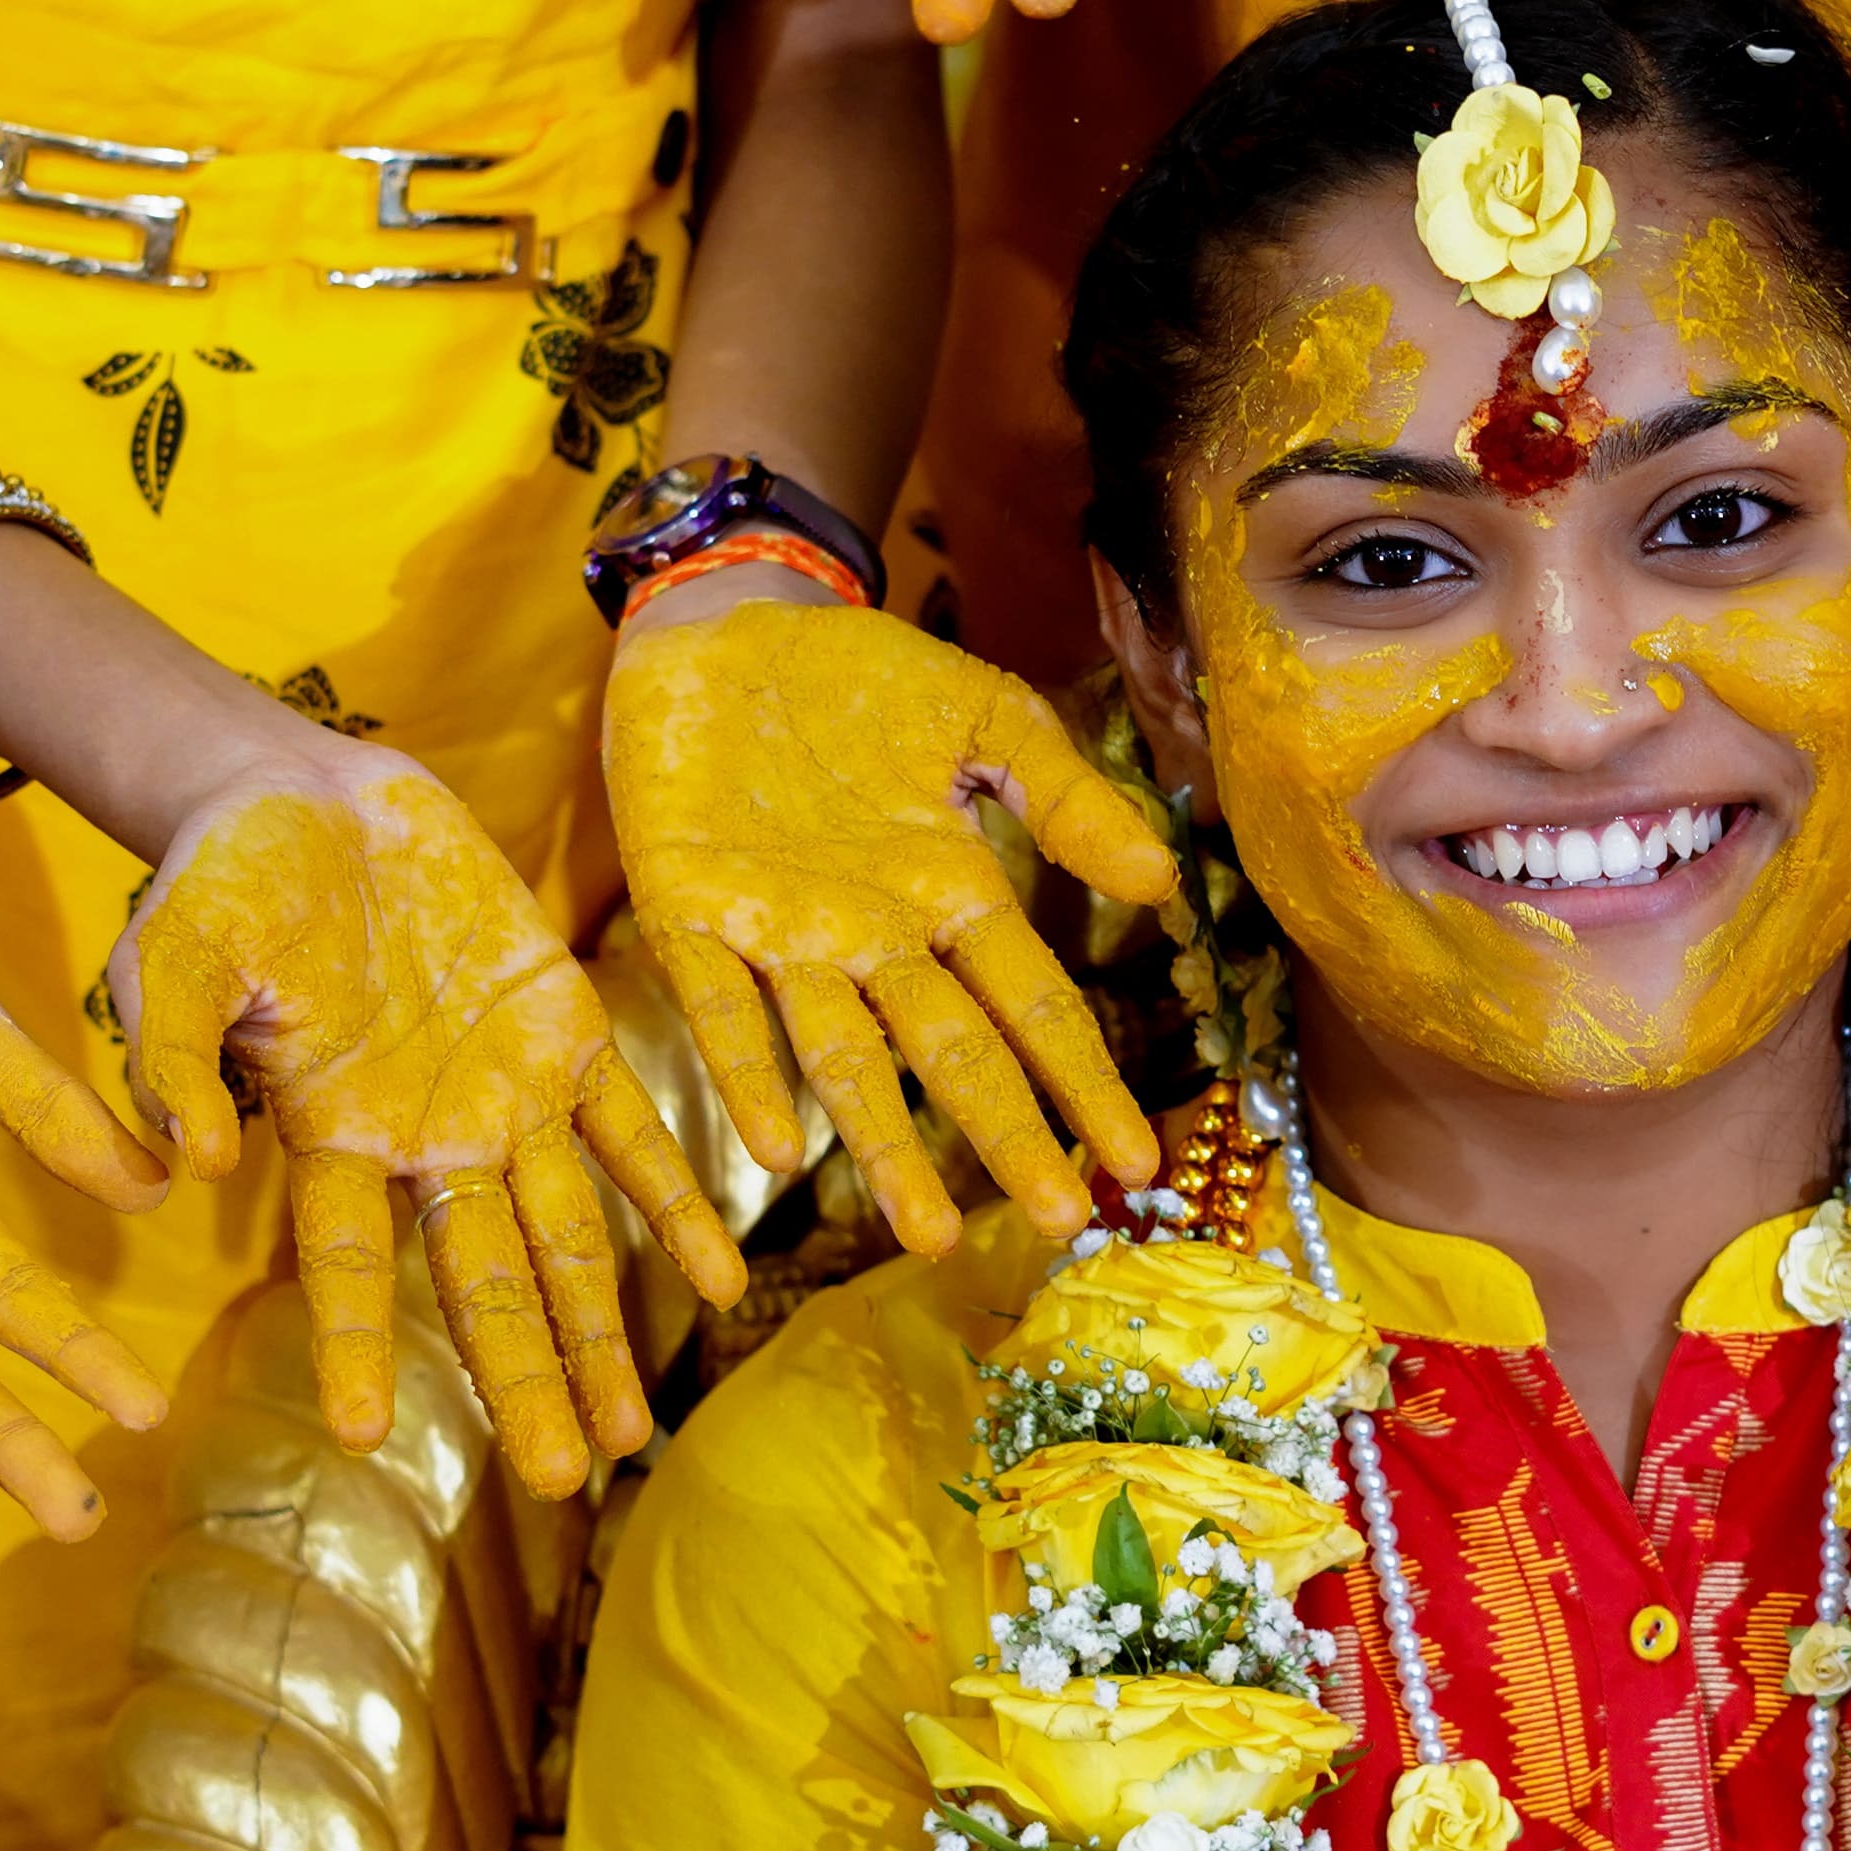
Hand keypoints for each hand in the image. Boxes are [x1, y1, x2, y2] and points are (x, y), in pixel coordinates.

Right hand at [115, 753, 741, 1499]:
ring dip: (602, 1332)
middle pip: (482, 1284)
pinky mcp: (567, 1033)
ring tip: (632, 1434)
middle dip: (523, 1378)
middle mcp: (427, 1142)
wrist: (311, 793)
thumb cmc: (222, 882)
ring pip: (566, 1237)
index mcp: (331, 1136)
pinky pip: (634, 1131)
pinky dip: (677, 1201)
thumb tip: (197, 1163)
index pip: (347, 1263)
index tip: (358, 1437)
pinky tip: (720, 1282)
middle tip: (561, 1480)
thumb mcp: (170, 959)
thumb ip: (173, 1059)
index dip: (353, 1345)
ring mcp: (504, 1095)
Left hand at [606, 599, 1179, 1258]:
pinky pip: (722, 1008)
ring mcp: (781, 935)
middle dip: (1005, 1136)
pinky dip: (751, 1076)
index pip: (1033, 1006)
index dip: (1083, 1082)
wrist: (727, 616)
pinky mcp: (689, 912)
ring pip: (845, 1058)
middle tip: (1056, 1223)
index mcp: (950, 893)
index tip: (1134, 1161)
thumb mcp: (986, 715)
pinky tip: (779, 1148)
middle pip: (953, 1053)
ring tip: (926, 1234)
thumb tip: (1162, 883)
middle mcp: (873, 938)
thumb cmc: (861, 670)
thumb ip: (1067, 797)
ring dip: (884, 1147)